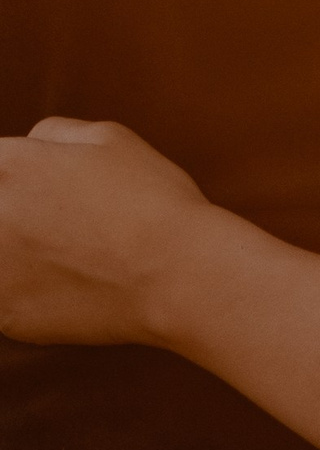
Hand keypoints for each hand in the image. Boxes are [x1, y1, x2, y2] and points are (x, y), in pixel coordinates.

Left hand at [0, 117, 213, 346]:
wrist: (173, 273)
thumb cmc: (149, 198)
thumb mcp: (110, 138)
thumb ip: (53, 134)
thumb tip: (28, 145)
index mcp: (10, 166)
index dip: (21, 172)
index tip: (46, 188)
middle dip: (20, 211)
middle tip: (63, 221)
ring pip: (1, 252)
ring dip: (19, 251)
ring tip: (69, 252)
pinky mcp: (2, 315)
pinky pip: (7, 294)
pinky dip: (31, 290)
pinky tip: (73, 283)